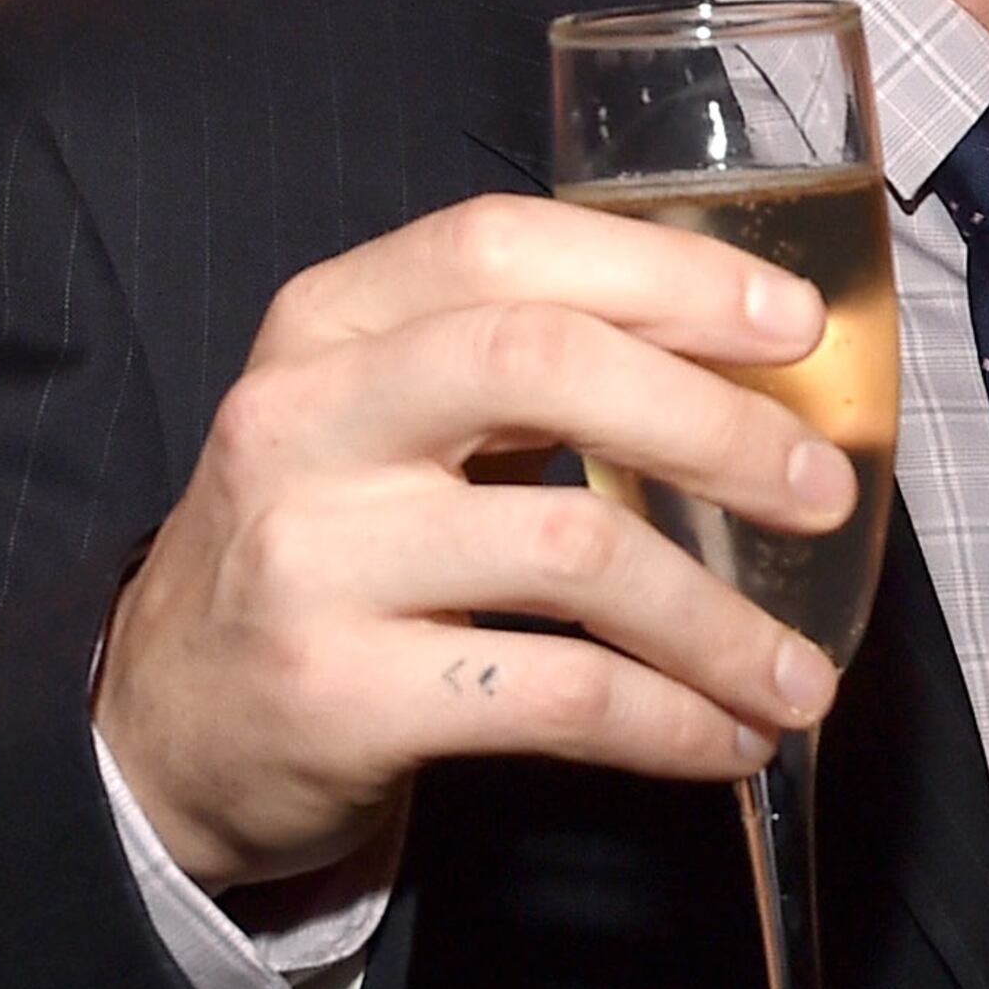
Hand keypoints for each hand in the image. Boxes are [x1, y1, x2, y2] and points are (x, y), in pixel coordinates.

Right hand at [96, 196, 859, 891]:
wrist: (164, 728)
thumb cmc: (322, 556)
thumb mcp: (377, 425)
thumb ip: (520, 374)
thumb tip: (750, 372)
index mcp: (330, 324)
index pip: (504, 246)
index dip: (663, 273)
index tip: (790, 324)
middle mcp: (306, 419)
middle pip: (541, 365)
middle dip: (712, 425)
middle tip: (823, 495)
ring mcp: (313, 557)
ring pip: (569, 547)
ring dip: (717, 620)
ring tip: (799, 675)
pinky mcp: (336, 692)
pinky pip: (550, 699)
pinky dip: (666, 723)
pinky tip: (721, 742)